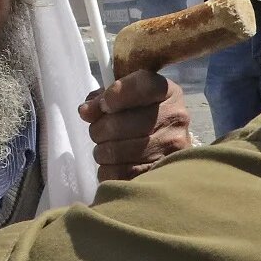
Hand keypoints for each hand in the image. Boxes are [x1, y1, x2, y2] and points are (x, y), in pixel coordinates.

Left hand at [79, 70, 193, 182]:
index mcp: (167, 92)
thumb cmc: (141, 117)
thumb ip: (102, 98)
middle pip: (118, 124)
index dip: (116, 95)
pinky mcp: (161, 174)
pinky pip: (118, 174)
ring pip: (115, 152)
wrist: (167, 149)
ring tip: (108, 148)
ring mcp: (171, 148)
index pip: (141, 86)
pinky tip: (115, 164)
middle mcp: (175, 118)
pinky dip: (108, 170)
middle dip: (98, 129)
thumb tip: (85, 111)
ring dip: (102, 151)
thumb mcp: (126, 98)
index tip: (103, 104)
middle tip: (100, 131)